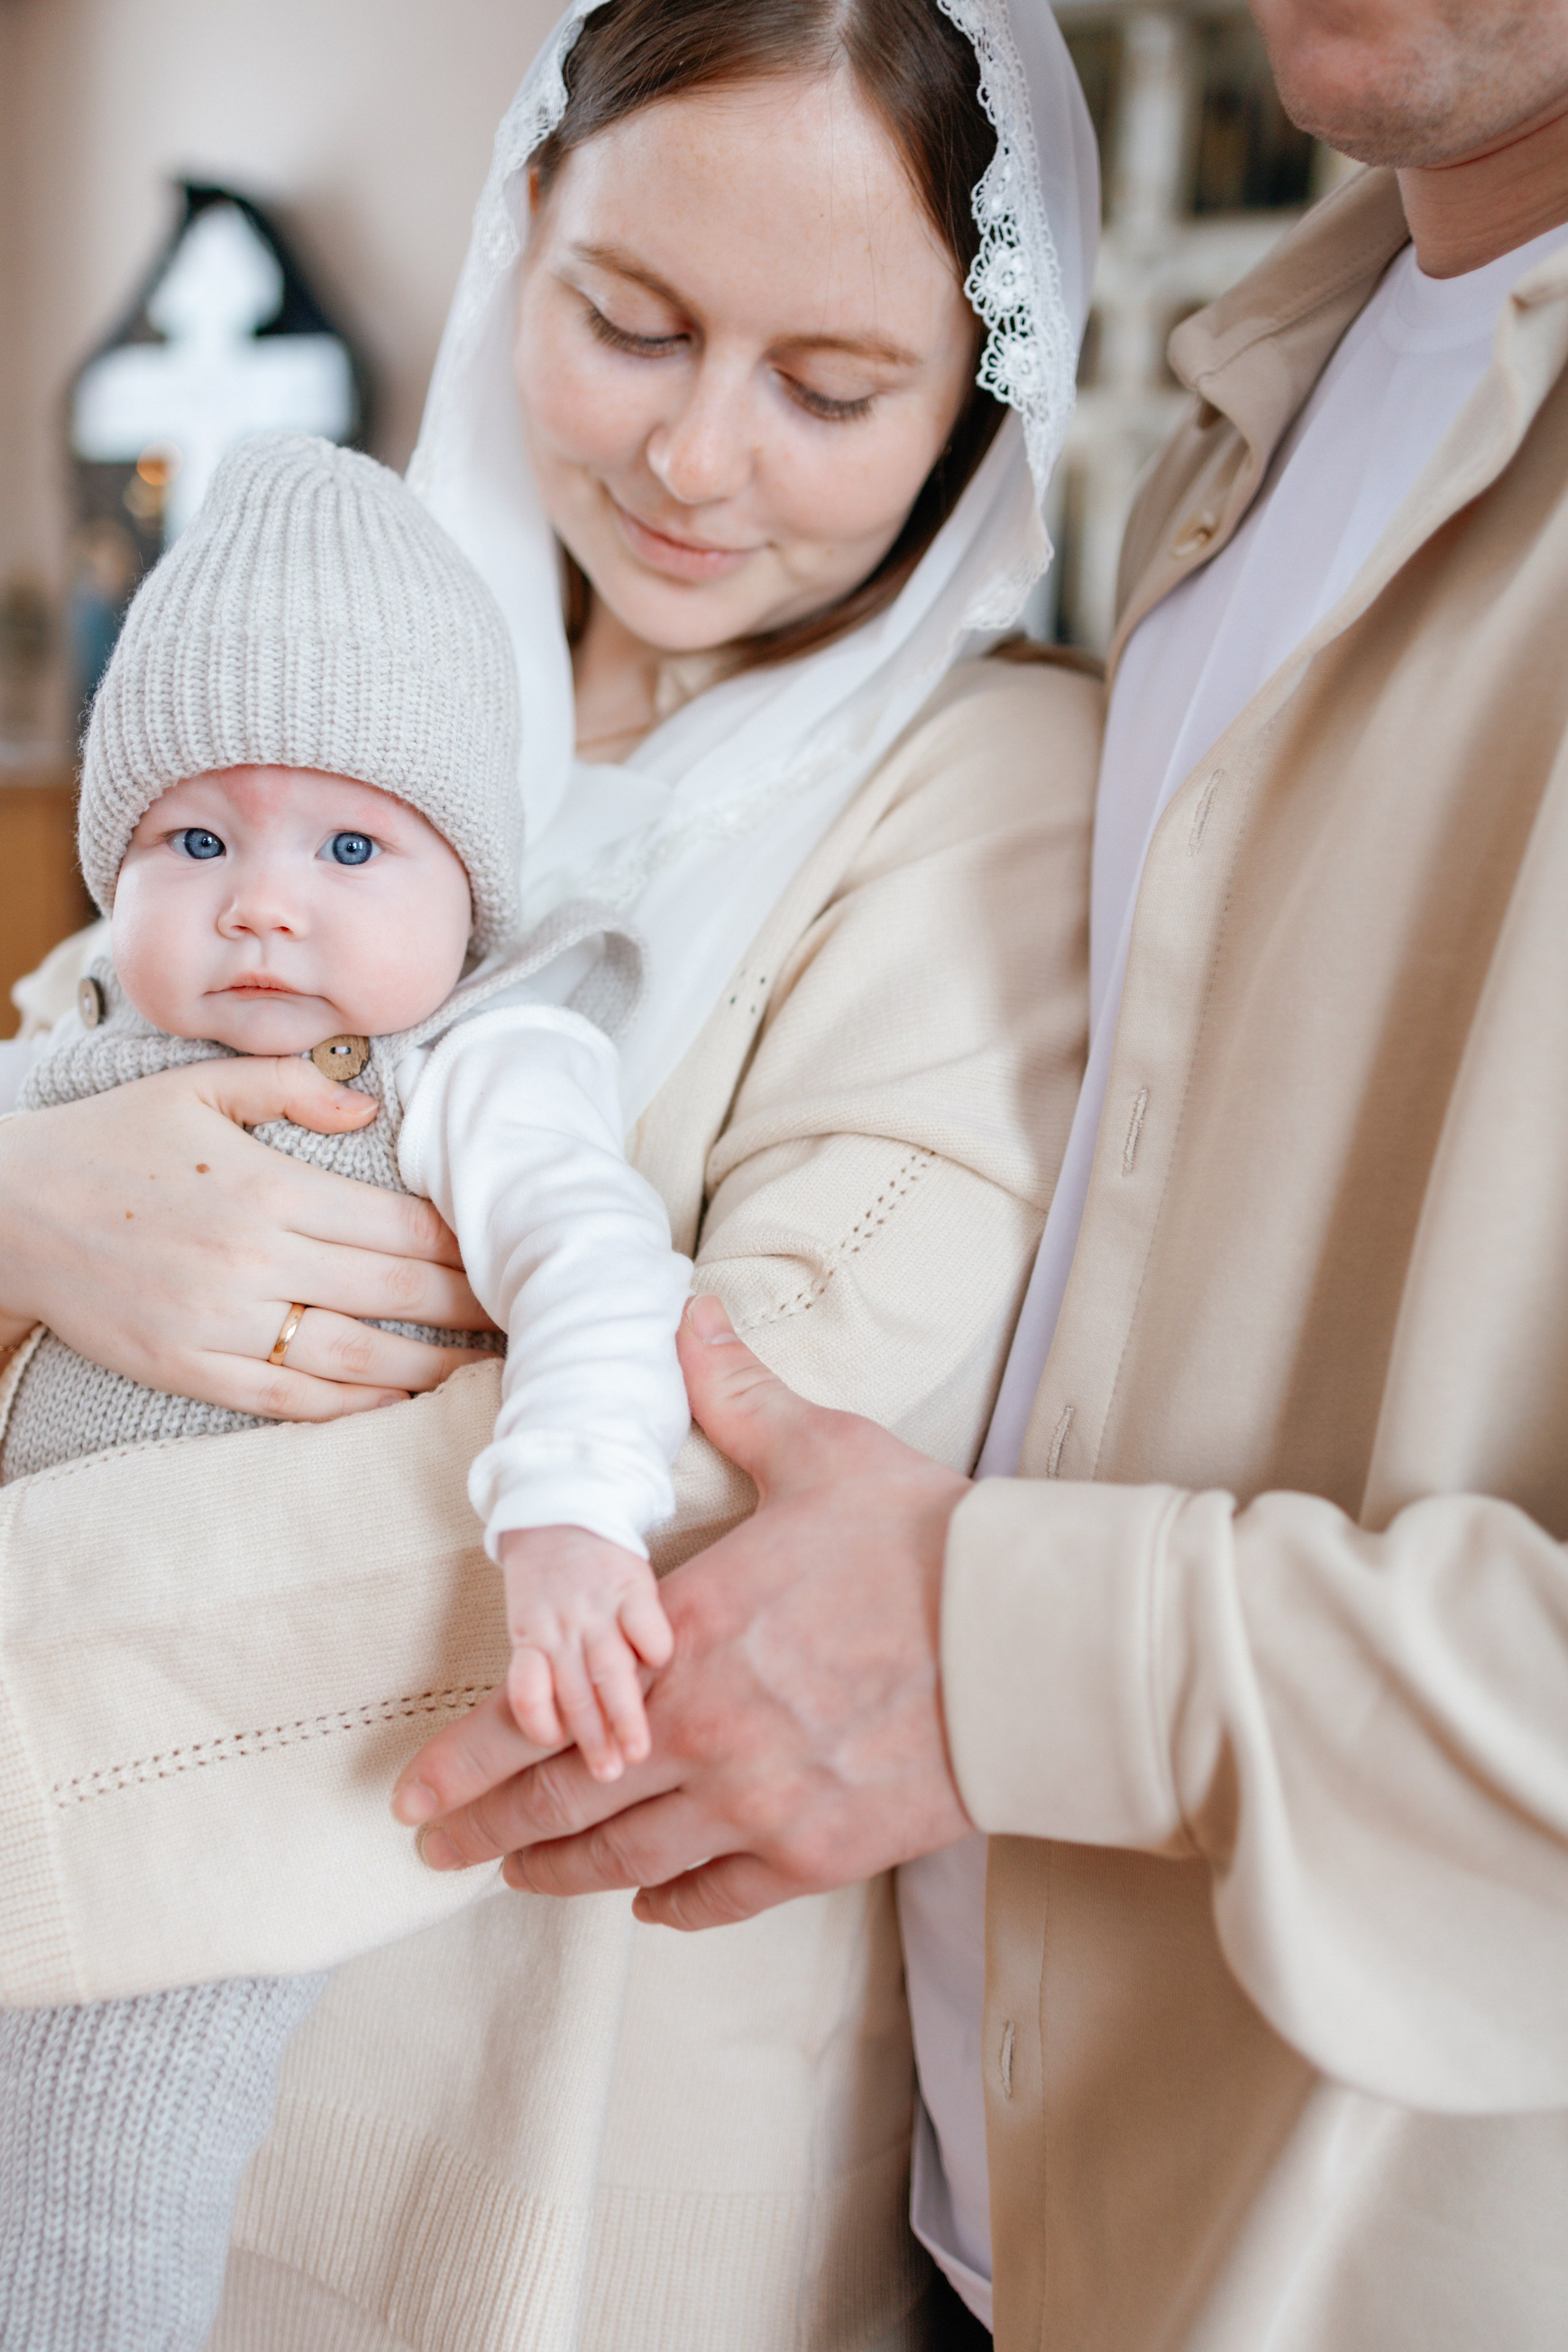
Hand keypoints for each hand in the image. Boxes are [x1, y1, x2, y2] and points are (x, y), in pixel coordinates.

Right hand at [0, 1057, 495, 1418]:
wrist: (8, 1208)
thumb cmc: (112, 1141)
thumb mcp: (197, 1086)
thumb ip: (291, 1085)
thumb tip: (370, 1106)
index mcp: (267, 1187)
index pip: (396, 1224)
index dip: (464, 1245)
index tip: (511, 1253)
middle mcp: (251, 1259)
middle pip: (391, 1291)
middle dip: (467, 1307)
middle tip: (524, 1316)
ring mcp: (219, 1322)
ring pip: (351, 1357)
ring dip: (426, 1367)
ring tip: (481, 1369)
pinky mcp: (187, 1368)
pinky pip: (287, 1399)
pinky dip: (350, 1407)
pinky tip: (398, 1400)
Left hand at [392, 1296, 974, 1928]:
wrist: (1030, 1640)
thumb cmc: (925, 1539)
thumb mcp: (820, 1450)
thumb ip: (735, 1395)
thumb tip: (685, 1317)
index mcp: (685, 1639)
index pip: (535, 1715)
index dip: (464, 1760)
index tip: (414, 1790)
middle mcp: (701, 1735)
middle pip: (561, 1804)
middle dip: (485, 1829)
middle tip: (432, 1849)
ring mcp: (757, 1805)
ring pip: (626, 1861)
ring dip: (558, 1873)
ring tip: (515, 1878)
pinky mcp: (817, 1852)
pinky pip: (719, 1898)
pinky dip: (670, 1905)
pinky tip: (646, 1904)